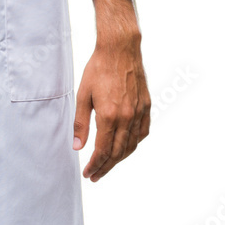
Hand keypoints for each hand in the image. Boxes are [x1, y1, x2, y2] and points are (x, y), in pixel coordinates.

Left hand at [72, 33, 150, 181]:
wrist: (120, 49)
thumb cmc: (99, 68)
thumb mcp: (83, 94)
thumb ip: (80, 123)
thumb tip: (77, 147)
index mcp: (110, 115)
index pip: (103, 151)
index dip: (95, 165)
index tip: (88, 173)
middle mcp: (127, 117)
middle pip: (118, 153)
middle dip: (105, 167)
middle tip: (95, 175)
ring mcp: (139, 112)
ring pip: (131, 146)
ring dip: (120, 159)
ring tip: (108, 165)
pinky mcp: (146, 106)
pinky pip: (143, 133)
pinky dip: (134, 144)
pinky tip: (126, 147)